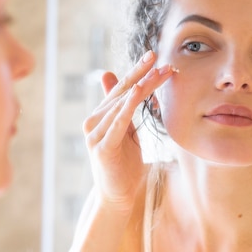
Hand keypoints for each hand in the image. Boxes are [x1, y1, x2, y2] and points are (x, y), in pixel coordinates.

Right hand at [82, 50, 174, 210]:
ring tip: (157, 72)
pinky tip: (138, 91)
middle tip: (157, 56)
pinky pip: (118, 123)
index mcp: (100, 115)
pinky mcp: (102, 147)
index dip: (137, 71)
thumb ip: (124, 108)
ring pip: (122, 104)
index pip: (121, 89)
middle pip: (122, 93)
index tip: (153, 56)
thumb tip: (125, 83)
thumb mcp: (126, 131)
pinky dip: (128, 106)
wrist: (118, 196)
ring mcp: (95, 134)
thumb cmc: (125, 164)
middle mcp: (93, 121)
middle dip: (142, 74)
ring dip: (142, 86)